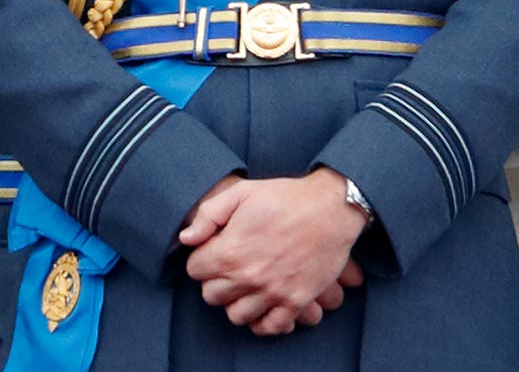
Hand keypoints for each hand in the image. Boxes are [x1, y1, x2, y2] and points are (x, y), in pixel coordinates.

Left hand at [180, 168, 368, 335]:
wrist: (331, 207)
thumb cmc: (285, 197)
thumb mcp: (241, 192)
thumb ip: (208, 215)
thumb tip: (186, 238)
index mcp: (230, 251)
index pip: (195, 270)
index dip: (202, 258)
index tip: (215, 249)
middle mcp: (249, 277)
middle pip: (212, 296)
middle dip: (216, 281)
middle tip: (230, 267)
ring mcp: (273, 292)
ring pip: (236, 316)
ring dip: (237, 302)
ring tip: (246, 285)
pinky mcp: (296, 301)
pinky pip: (270, 327)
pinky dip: (263, 321)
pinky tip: (263, 304)